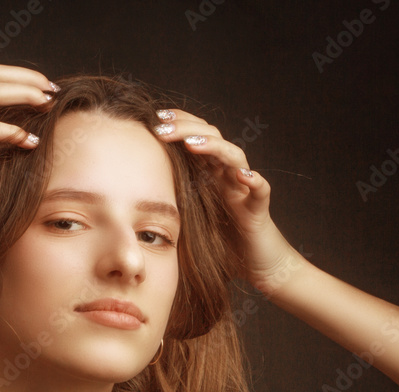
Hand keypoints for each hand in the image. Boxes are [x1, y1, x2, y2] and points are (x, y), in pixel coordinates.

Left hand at [153, 109, 304, 293]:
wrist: (258, 265)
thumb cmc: (224, 244)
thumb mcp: (190, 218)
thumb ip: (173, 203)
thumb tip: (136, 198)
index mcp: (211, 174)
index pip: (197, 138)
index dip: (180, 123)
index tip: (156, 118)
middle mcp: (229, 176)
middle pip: (213, 139)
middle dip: (187, 128)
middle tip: (162, 126)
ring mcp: (245, 190)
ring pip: (235, 157)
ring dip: (214, 146)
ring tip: (190, 144)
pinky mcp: (259, 210)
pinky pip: (261, 190)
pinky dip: (254, 180)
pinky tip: (243, 175)